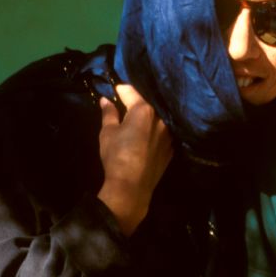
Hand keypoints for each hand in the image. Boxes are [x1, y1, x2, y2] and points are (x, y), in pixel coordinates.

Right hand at [96, 84, 173, 235]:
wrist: (131, 187)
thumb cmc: (116, 156)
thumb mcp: (108, 132)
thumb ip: (108, 114)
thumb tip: (105, 100)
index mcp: (144, 111)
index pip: (131, 92)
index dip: (121, 90)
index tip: (114, 89)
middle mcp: (160, 119)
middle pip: (147, 105)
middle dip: (136, 103)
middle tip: (125, 105)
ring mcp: (168, 134)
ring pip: (157, 119)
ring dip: (148, 118)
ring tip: (137, 121)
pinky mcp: (170, 149)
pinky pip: (162, 134)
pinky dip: (155, 132)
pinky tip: (147, 137)